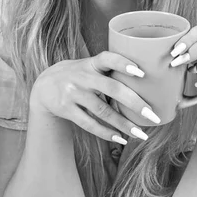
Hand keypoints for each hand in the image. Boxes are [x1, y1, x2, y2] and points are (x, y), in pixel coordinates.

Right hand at [29, 52, 161, 143]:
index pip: (108, 58)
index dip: (123, 63)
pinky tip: (121, 138)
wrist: (44, 87)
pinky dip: (106, 132)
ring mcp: (73, 93)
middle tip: (153, 115)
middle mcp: (82, 76)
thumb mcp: (88, 66)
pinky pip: (89, 123)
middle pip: (112, 89)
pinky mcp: (66, 109)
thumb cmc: (77, 76)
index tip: (141, 73)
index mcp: (90, 63)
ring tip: (141, 134)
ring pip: (103, 111)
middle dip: (135, 103)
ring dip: (124, 124)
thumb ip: (108, 71)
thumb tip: (145, 83)